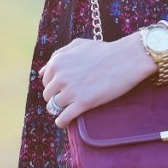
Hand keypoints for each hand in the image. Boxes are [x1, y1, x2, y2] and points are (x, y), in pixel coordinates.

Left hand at [40, 34, 155, 127]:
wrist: (125, 59)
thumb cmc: (104, 51)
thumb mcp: (78, 45)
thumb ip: (58, 55)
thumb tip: (42, 71)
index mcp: (57, 62)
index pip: (46, 81)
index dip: (54, 87)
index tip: (63, 89)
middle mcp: (60, 76)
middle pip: (48, 95)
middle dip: (56, 98)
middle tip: (68, 100)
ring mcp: (70, 91)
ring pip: (54, 107)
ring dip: (59, 111)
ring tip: (68, 111)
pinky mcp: (82, 103)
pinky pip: (63, 118)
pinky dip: (61, 122)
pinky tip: (64, 123)